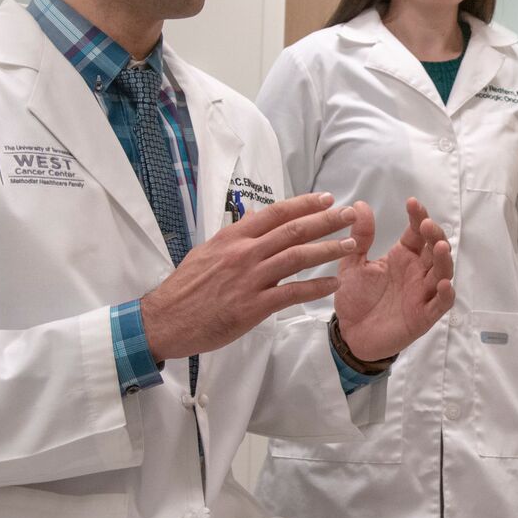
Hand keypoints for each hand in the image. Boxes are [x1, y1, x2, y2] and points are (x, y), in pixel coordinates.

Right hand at [141, 192, 358, 360]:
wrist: (166, 319)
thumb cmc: (186, 287)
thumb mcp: (208, 252)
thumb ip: (235, 238)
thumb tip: (254, 221)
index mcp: (234, 237)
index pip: (276, 213)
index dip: (305, 204)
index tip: (327, 198)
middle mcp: (245, 253)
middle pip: (294, 230)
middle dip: (327, 220)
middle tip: (351, 214)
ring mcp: (250, 279)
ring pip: (297, 258)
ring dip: (328, 250)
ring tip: (351, 245)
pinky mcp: (253, 306)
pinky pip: (292, 293)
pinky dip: (315, 288)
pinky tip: (333, 284)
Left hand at [333, 198, 455, 361]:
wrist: (351, 334)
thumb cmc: (357, 298)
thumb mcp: (353, 265)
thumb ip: (359, 238)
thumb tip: (360, 205)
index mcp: (403, 257)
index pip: (417, 232)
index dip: (418, 217)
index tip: (412, 203)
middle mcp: (417, 272)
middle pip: (434, 249)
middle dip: (434, 235)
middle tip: (426, 224)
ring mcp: (423, 294)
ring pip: (442, 273)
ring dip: (444, 260)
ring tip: (440, 246)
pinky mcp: (423, 316)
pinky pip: (439, 305)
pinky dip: (445, 295)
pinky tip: (443, 284)